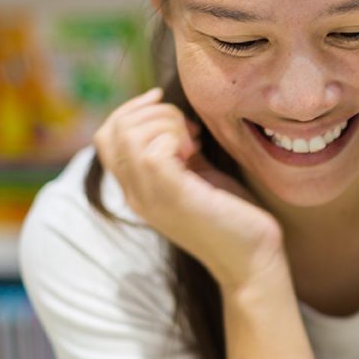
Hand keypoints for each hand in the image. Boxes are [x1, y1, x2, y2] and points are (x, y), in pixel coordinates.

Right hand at [94, 88, 285, 291]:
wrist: (252, 259)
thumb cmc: (232, 215)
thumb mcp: (198, 174)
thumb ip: (179, 150)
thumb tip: (174, 117)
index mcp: (137, 188)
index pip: (105, 136)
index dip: (131, 109)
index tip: (162, 100)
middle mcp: (135, 194)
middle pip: (114, 130)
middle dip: (154, 112)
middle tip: (190, 129)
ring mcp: (150, 197)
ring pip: (130, 135)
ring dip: (167, 122)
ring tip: (195, 141)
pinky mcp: (173, 196)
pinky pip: (154, 150)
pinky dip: (176, 136)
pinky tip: (197, 151)